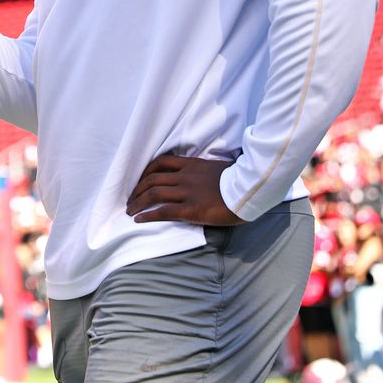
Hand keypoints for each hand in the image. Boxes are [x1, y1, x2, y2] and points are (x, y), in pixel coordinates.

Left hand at [126, 153, 244, 225]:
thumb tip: (202, 175)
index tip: (139, 179)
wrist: (252, 190)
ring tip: (130, 210)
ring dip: (138, 202)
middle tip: (130, 199)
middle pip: (152, 179)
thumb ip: (205, 171)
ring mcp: (188, 192)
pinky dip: (148, 215)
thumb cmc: (241, 181)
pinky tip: (139, 220)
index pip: (162, 162)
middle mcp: (186, 176)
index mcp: (193, 164)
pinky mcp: (191, 209)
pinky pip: (163, 211)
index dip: (146, 171)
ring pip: (153, 194)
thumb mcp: (220, 168)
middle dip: (137, 190)